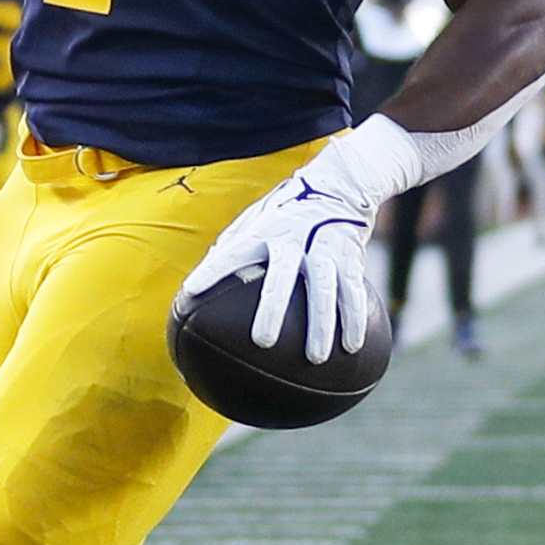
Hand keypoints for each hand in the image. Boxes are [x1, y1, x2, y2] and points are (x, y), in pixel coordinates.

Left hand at [177, 143, 391, 366]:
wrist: (340, 185)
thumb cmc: (286, 211)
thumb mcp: (257, 219)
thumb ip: (230, 246)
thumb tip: (195, 284)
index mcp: (264, 231)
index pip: (232, 252)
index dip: (211, 271)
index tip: (190, 293)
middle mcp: (294, 239)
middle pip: (282, 277)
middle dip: (272, 309)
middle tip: (262, 342)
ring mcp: (324, 248)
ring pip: (324, 290)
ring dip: (321, 325)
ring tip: (314, 359)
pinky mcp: (350, 257)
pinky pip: (353, 292)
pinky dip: (354, 319)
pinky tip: (351, 348)